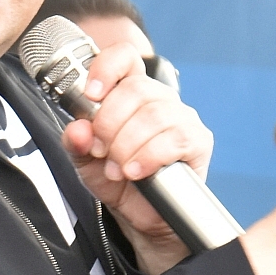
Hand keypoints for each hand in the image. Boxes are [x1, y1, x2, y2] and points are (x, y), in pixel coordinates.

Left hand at [59, 44, 213, 274]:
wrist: (143, 217)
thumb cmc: (118, 181)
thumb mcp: (86, 162)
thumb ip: (77, 142)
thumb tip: (78, 129)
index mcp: (130, 93)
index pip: (126, 57)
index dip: (107, 67)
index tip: (92, 93)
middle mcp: (159, 99)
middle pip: (135, 89)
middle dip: (110, 124)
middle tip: (101, 151)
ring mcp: (182, 118)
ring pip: (154, 114)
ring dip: (127, 145)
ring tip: (117, 169)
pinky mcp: (198, 141)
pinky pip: (174, 139)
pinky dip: (148, 157)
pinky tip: (135, 172)